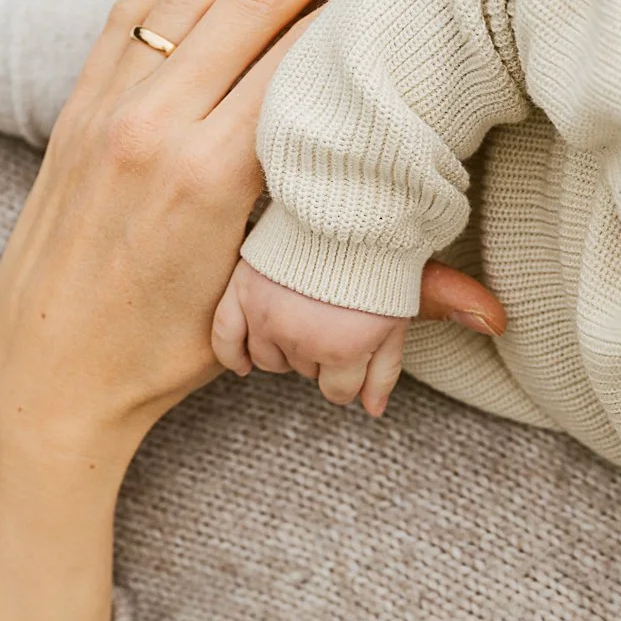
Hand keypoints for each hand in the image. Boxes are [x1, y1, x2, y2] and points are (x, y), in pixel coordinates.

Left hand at [0, 0, 395, 620]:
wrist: (45, 369)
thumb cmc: (165, 356)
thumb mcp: (271, 318)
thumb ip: (384, 297)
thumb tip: (497, 314)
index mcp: (209, 179)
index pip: (302, 54)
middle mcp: (154, 127)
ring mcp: (107, 106)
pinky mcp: (77, 102)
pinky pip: (137, 7)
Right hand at [213, 259, 409, 417]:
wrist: (350, 210)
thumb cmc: (380, 266)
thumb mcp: (396, 321)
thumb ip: (383, 372)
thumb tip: (373, 411)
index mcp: (342, 348)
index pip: (337, 391)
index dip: (348, 375)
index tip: (352, 349)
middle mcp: (300, 338)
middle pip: (303, 371)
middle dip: (319, 354)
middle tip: (331, 320)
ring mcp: (266, 316)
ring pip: (267, 359)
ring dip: (284, 349)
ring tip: (301, 322)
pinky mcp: (242, 291)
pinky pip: (224, 337)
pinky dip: (232, 354)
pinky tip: (244, 364)